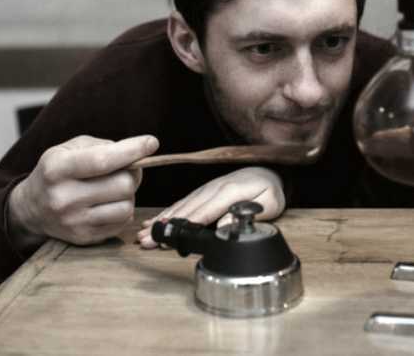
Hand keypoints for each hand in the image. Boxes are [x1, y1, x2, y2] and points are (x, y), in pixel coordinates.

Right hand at [8, 135, 158, 249]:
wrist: (31, 208)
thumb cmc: (58, 171)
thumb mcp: (70, 149)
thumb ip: (104, 146)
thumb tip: (141, 150)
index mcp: (56, 168)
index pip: (103, 160)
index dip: (132, 151)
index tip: (151, 143)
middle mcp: (63, 197)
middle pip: (122, 184)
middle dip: (131, 173)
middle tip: (124, 170)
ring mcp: (73, 221)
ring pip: (127, 205)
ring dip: (128, 194)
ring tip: (114, 188)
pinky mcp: (84, 238)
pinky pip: (123, 222)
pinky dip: (123, 209)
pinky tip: (109, 203)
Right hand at [136, 167, 284, 247]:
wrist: (268, 172)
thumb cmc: (270, 190)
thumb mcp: (271, 204)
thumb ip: (251, 214)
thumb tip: (225, 227)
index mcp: (230, 191)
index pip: (205, 211)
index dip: (186, 225)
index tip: (170, 237)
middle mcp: (214, 188)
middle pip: (187, 210)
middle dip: (166, 227)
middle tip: (146, 241)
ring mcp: (206, 189)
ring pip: (181, 206)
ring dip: (162, 221)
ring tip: (143, 235)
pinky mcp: (203, 191)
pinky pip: (183, 202)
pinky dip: (167, 212)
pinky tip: (154, 221)